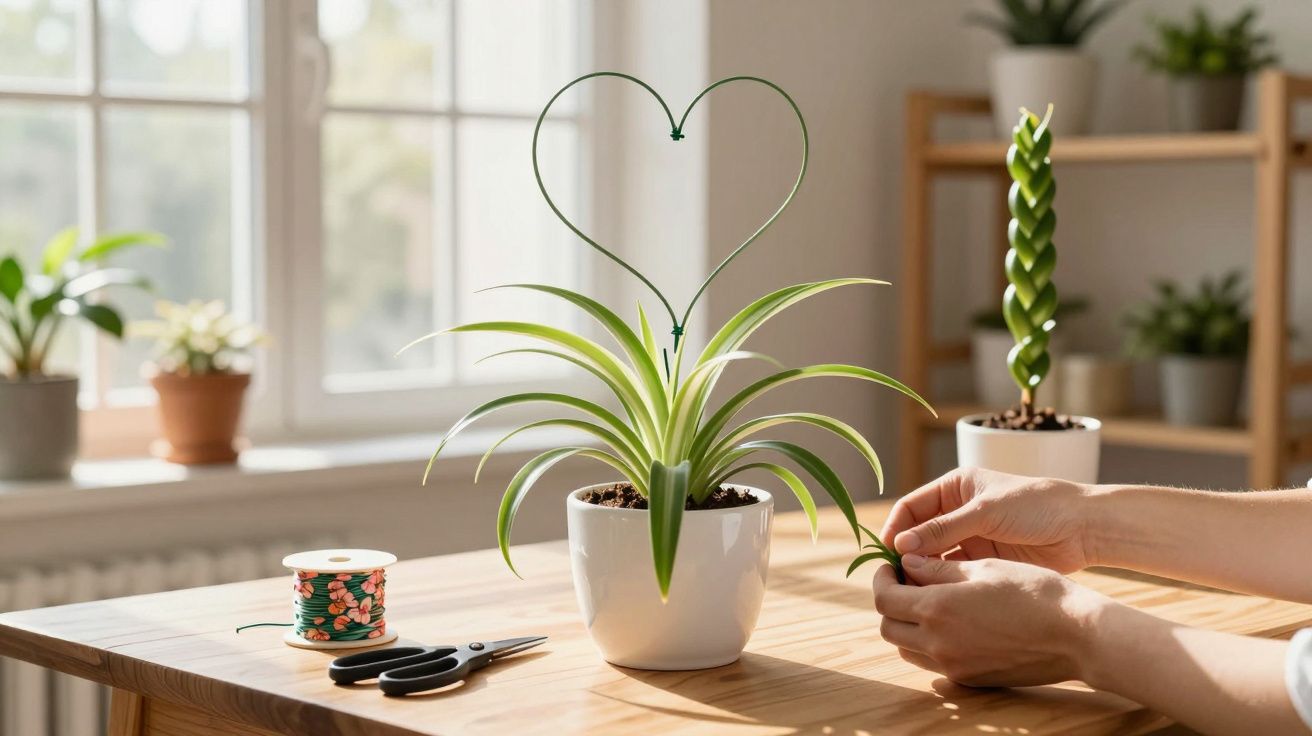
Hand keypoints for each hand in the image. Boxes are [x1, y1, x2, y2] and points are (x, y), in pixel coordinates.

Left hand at [872, 556, 1111, 686]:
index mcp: (937, 610)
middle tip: (906, 582)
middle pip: (888, 627)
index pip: (883, 599)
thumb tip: (906, 562)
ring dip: (906, 625)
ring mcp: (954, 666)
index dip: (881, 578)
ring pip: (907, 648)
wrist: (1077, 636)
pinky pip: (932, 663)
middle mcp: (939, 643)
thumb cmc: (1034, 592)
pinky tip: (951, 624)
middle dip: (889, 602)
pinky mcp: (971, 679)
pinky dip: (928, 644)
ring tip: (927, 602)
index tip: (890, 565)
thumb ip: (937, 568)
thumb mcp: (983, 568)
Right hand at [880, 467, 1096, 572]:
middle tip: (894, 577)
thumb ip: (942, 529)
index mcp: (955, 488)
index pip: (912, 507)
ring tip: (912, 589)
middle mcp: (958, 512)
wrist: (1081, 527)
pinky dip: (941, 581)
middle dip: (905, 553)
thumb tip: (900, 546)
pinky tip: (934, 594)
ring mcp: (970, 537)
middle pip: (919, 534)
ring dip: (922, 570)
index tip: (885, 553)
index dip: (895, 528)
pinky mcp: (983, 560)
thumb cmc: (1035, 506)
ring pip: (934, 556)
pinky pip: (953, 571)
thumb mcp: (985, 512)